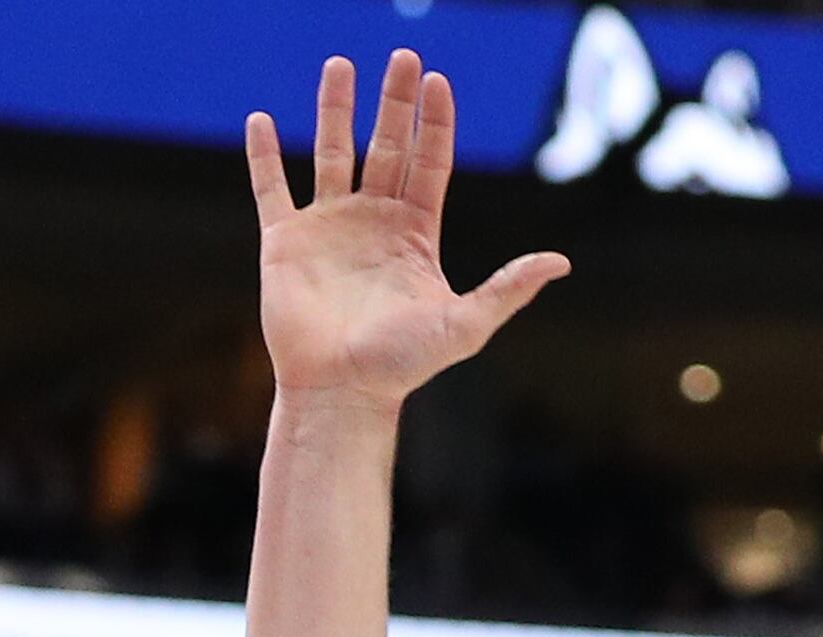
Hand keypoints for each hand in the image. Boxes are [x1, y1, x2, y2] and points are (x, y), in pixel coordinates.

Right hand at [248, 51, 567, 411]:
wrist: (340, 393)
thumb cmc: (402, 365)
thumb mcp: (465, 324)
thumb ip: (508, 288)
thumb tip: (561, 262)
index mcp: (415, 232)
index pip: (428, 161)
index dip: (435, 122)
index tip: (438, 82)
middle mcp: (372, 221)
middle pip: (386, 145)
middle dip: (394, 101)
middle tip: (403, 56)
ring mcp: (328, 228)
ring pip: (331, 153)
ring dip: (335, 109)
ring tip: (339, 64)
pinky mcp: (285, 244)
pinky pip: (272, 190)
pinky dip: (264, 157)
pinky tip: (261, 120)